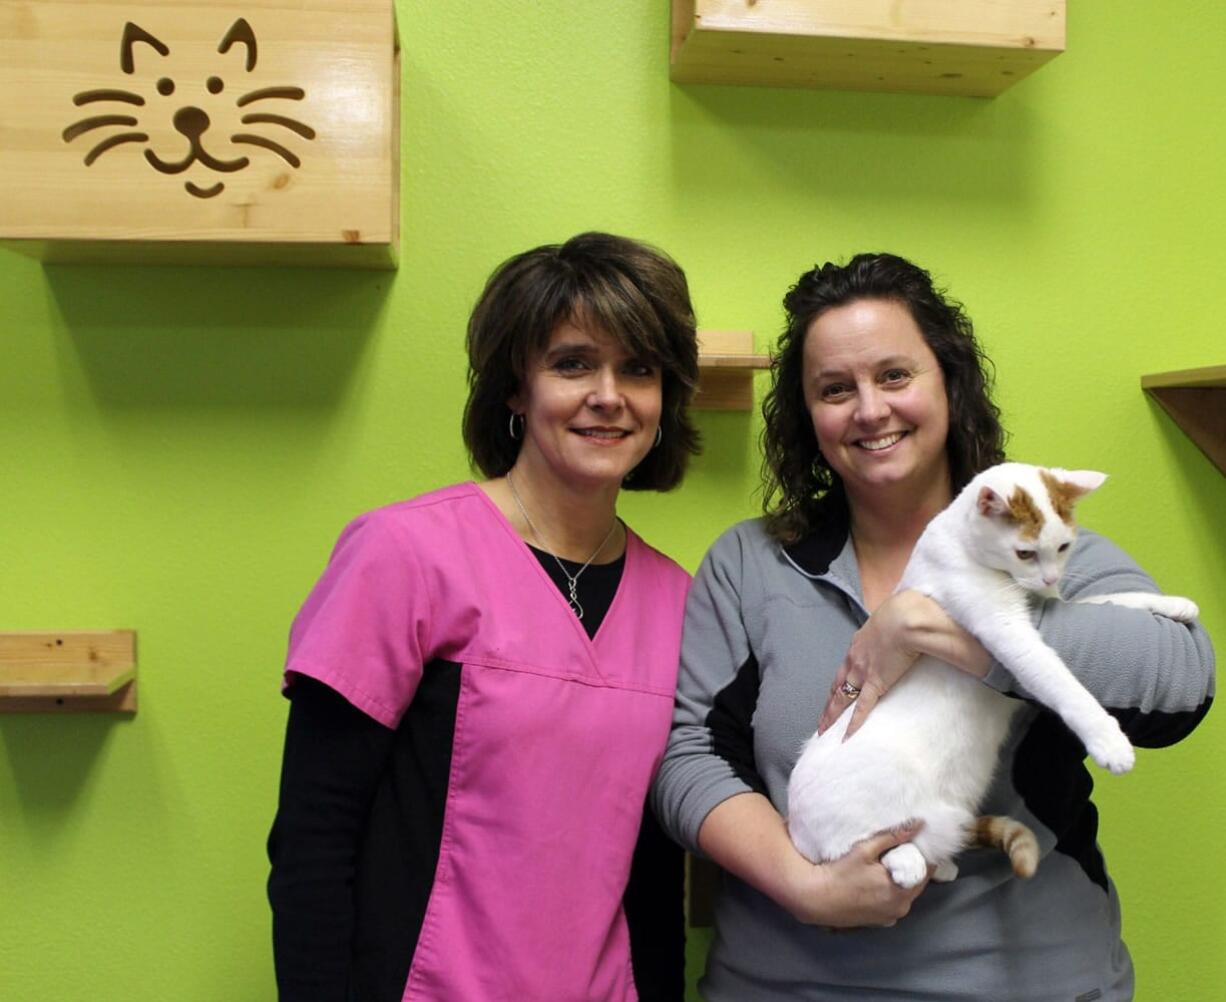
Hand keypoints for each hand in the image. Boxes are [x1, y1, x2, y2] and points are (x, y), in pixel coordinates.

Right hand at [781, 824, 928, 927]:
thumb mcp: (865, 850)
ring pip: (906, 893)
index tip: (913, 843)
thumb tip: (918, 824)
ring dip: (901, 880)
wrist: (816, 898)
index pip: (926, 870)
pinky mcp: (880, 922)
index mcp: (902, 891)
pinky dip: (891, 893)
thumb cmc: (840, 873)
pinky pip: (894, 903)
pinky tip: (878, 882)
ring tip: (886, 864)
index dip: (922, 855)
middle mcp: (901, 908)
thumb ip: (893, 836)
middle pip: (917, 883)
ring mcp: (891, 917)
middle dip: (911, 867)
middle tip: (898, 850)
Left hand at [818, 591, 923, 737]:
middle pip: (836, 686)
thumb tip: (894, 631)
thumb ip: (887, 631)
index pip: (843, 669)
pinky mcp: (875, 682)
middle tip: (821, 720)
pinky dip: (854, 723)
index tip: (832, 694)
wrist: (905, 618)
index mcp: (858, 644)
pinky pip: (862, 708)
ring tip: (824, 731)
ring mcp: (862, 672)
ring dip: (832, 716)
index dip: (836, 684)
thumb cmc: (902, 614)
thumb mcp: (889, 620)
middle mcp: (854, 660)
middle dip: (828, 704)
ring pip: (842, 699)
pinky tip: (847, 735)